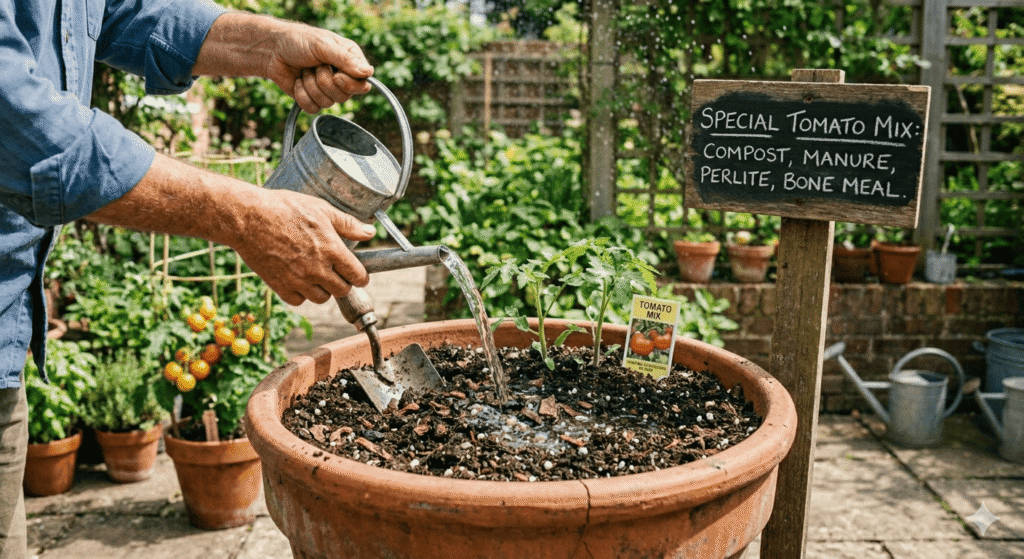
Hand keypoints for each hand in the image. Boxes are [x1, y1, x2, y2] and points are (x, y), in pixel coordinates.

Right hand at [233, 188, 376, 305]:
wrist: (248, 217)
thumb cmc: (284, 208)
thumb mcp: (321, 209)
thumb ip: (348, 224)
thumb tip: (370, 233)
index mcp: (331, 249)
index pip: (358, 276)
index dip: (360, 275)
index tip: (356, 273)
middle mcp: (318, 269)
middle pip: (342, 290)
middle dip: (343, 282)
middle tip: (335, 271)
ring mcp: (298, 280)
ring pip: (322, 298)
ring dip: (322, 289)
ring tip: (316, 274)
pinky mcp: (280, 286)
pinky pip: (298, 301)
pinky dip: (300, 294)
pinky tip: (298, 279)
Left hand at [266, 23, 373, 112]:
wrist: (272, 50)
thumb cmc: (298, 41)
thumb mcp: (323, 46)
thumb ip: (345, 60)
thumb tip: (368, 73)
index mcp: (350, 61)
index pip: (363, 84)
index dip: (350, 85)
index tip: (336, 76)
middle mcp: (342, 77)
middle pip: (344, 96)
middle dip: (324, 82)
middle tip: (315, 67)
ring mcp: (327, 90)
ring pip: (328, 104)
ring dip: (311, 86)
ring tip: (304, 71)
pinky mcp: (312, 99)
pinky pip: (313, 108)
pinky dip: (302, 95)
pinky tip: (298, 81)